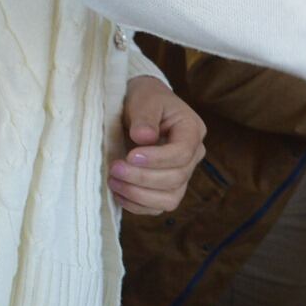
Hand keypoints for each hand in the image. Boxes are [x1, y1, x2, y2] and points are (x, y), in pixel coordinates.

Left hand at [109, 75, 206, 214]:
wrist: (140, 107)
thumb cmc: (145, 99)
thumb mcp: (144, 99)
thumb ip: (144, 118)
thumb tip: (144, 138)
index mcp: (192, 131)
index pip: (182, 153)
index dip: (157, 159)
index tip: (131, 155)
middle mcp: (192, 156)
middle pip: (176, 178)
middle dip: (142, 177)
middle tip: (114, 167)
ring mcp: (181, 175)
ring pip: (169, 199)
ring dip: (139, 195)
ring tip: (114, 181)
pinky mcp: (166, 189)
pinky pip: (157, 207)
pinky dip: (136, 205)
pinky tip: (118, 192)